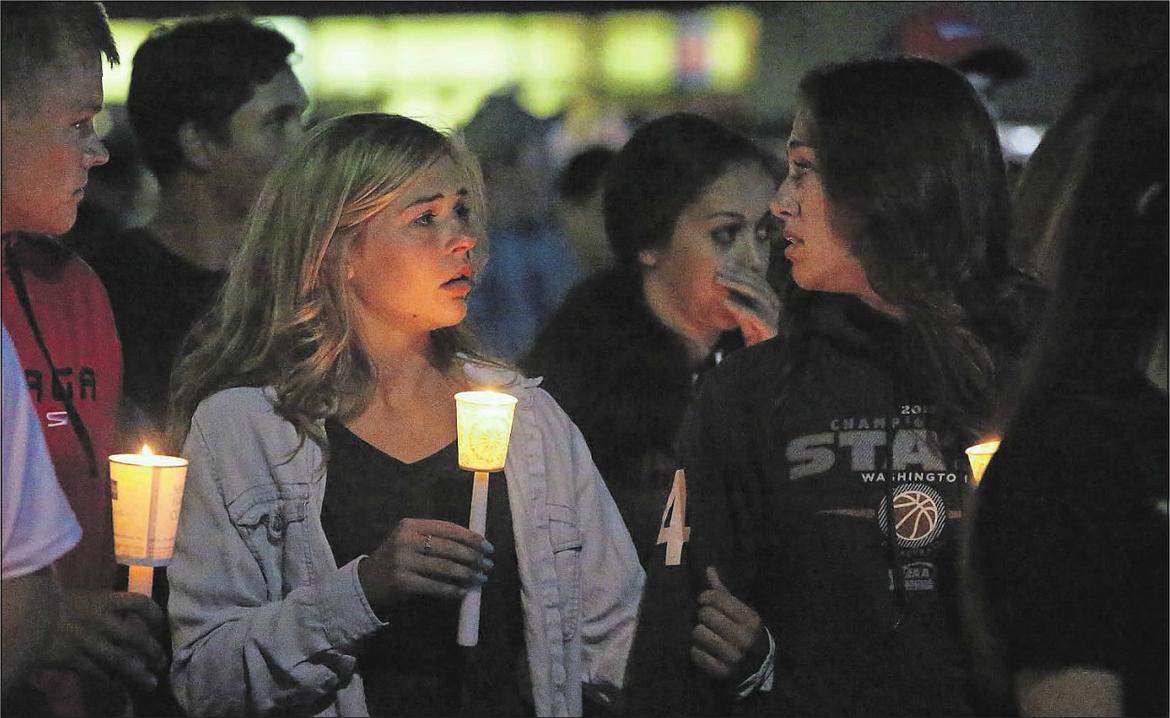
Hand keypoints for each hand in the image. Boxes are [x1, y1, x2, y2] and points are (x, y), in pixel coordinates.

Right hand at [38, 589, 166, 692]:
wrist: (27, 615)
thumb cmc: (52, 602)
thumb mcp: (82, 596)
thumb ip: (101, 605)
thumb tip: (119, 610)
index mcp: (104, 600)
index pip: (139, 602)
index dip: (154, 613)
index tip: (160, 623)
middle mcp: (103, 622)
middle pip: (137, 637)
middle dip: (153, 651)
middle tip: (162, 661)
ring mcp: (90, 642)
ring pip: (122, 660)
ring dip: (138, 673)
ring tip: (151, 683)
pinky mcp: (74, 659)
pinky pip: (98, 673)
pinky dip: (110, 682)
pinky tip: (119, 689)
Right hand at [358, 518, 492, 612]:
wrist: (366, 584)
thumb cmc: (397, 561)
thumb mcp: (410, 543)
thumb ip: (436, 541)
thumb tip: (474, 546)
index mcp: (410, 525)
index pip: (447, 528)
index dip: (470, 536)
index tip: (486, 545)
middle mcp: (405, 540)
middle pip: (449, 547)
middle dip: (473, 556)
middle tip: (488, 564)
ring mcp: (402, 561)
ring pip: (444, 567)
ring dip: (467, 574)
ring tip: (480, 578)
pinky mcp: (402, 582)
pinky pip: (434, 586)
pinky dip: (451, 590)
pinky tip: (462, 592)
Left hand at [690, 566, 768, 682]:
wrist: (758, 669)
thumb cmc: (745, 633)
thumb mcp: (741, 612)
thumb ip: (723, 592)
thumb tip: (709, 569)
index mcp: (750, 619)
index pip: (717, 598)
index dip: (705, 597)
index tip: (704, 601)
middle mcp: (744, 638)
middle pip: (705, 615)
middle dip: (702, 616)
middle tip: (707, 621)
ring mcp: (734, 656)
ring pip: (698, 633)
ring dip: (698, 634)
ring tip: (706, 636)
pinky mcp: (722, 672)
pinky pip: (696, 654)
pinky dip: (697, 651)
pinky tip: (705, 651)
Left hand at [717, 271, 779, 344]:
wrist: (762, 357)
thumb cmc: (752, 334)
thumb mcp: (743, 312)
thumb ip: (738, 298)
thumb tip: (722, 280)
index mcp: (769, 297)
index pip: (756, 278)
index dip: (740, 269)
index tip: (722, 265)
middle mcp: (774, 304)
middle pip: (757, 283)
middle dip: (737, 274)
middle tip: (718, 270)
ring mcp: (774, 316)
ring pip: (757, 294)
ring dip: (737, 284)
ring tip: (719, 280)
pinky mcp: (771, 329)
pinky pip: (755, 314)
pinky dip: (740, 306)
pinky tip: (726, 302)